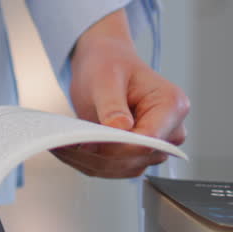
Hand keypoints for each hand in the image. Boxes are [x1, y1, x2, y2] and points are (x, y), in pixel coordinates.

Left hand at [51, 10, 189, 177]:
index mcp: (172, 105)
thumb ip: (113, 107)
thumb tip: (119, 131)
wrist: (105, 62)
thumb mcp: (106, 79)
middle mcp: (170, 130)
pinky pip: (113, 168)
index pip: (148, 140)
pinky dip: (88, 162)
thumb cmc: (109, 63)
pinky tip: (68, 150)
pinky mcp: (136, 154)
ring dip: (89, 161)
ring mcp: (154, 145)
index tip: (86, 143)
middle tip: (63, 144)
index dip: (116, 147)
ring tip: (61, 146)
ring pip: (122, 169)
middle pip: (135, 158)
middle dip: (98, 155)